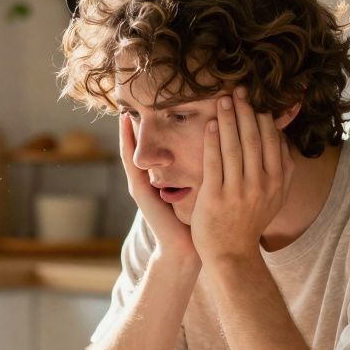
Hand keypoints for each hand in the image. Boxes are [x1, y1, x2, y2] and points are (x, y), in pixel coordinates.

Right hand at [117, 113, 196, 260]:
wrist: (186, 249)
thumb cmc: (199, 222)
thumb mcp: (203, 188)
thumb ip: (207, 170)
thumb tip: (225, 148)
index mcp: (164, 179)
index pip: (157, 147)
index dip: (157, 128)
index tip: (159, 105)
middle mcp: (150, 180)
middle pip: (142, 146)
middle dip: (138, 125)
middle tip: (133, 101)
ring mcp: (142, 186)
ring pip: (132, 152)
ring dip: (127, 132)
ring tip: (124, 110)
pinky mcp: (140, 192)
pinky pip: (130, 163)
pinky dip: (126, 145)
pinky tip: (125, 128)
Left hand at [190, 87, 293, 261]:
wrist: (231, 253)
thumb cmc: (250, 221)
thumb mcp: (276, 197)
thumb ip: (282, 169)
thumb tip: (283, 137)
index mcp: (277, 181)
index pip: (272, 141)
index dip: (264, 117)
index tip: (256, 99)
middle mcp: (261, 185)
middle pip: (254, 139)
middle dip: (246, 111)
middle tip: (239, 90)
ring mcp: (238, 191)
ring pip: (234, 147)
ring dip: (228, 120)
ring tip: (223, 100)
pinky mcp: (216, 197)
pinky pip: (215, 162)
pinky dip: (212, 141)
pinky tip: (210, 124)